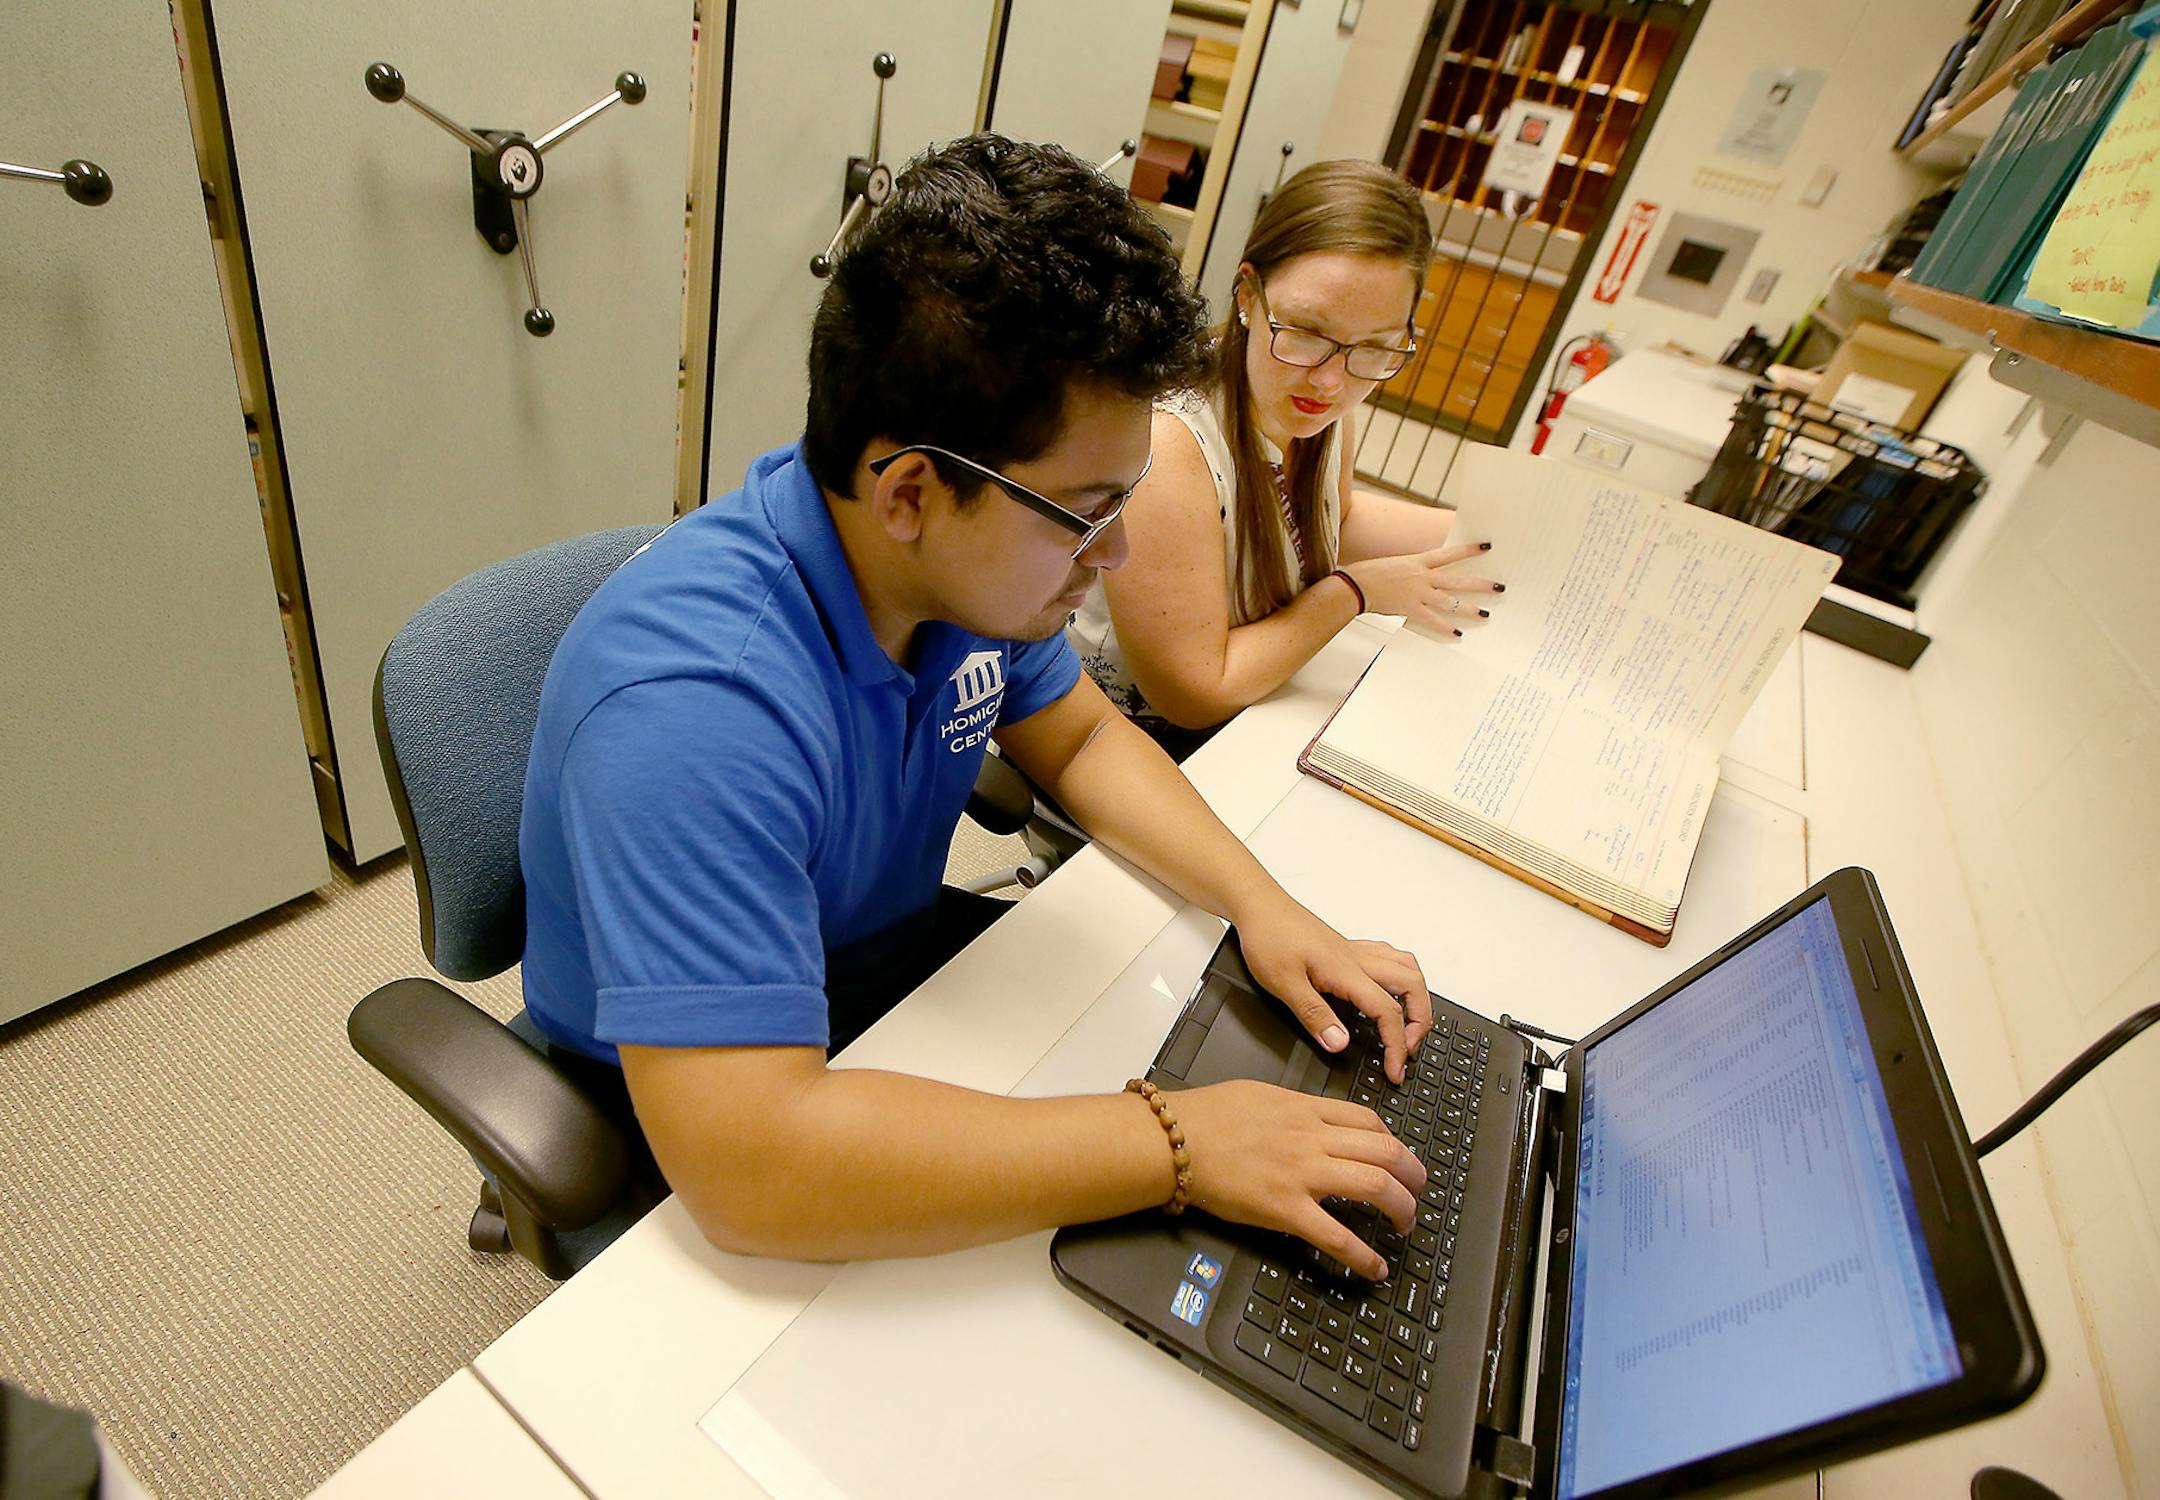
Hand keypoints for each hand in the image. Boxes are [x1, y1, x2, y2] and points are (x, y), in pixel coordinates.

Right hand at [1173, 1079, 1425, 1280]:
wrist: (1175, 1140)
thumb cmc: (1207, 1116)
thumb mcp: (1260, 1095)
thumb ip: (1293, 1109)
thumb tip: (1311, 1120)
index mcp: (1306, 1110)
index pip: (1368, 1121)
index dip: (1393, 1142)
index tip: (1397, 1157)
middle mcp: (1312, 1138)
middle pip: (1386, 1151)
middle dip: (1413, 1174)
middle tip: (1417, 1192)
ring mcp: (1302, 1173)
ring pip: (1375, 1184)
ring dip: (1402, 1208)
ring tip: (1406, 1224)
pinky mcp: (1285, 1209)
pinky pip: (1336, 1236)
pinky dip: (1363, 1256)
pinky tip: (1375, 1269)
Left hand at [1231, 897, 1431, 1084]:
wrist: (1259, 904)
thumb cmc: (1268, 937)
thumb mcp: (1283, 984)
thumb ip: (1314, 1015)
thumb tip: (1339, 1043)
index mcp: (1346, 971)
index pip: (1387, 1012)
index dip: (1396, 1047)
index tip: (1395, 1070)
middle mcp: (1358, 959)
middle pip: (1412, 987)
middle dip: (1420, 1022)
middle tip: (1407, 1048)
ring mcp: (1355, 951)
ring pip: (1408, 968)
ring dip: (1416, 997)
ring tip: (1408, 1023)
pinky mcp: (1348, 947)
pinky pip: (1390, 958)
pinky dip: (1401, 977)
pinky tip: (1389, 989)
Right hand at [1344, 541, 1500, 633]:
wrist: (1356, 585)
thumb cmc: (1372, 573)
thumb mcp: (1398, 563)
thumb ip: (1415, 569)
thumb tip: (1428, 574)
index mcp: (1419, 562)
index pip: (1450, 554)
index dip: (1469, 550)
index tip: (1486, 546)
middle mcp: (1423, 577)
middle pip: (1458, 580)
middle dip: (1480, 584)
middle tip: (1499, 587)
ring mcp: (1418, 594)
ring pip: (1450, 602)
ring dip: (1469, 609)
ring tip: (1485, 614)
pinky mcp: (1410, 609)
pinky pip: (1432, 620)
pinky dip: (1445, 627)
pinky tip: (1457, 634)